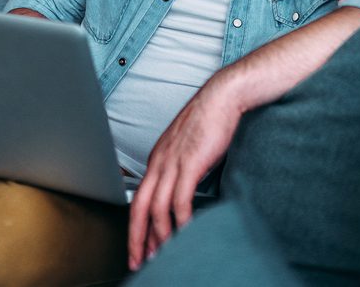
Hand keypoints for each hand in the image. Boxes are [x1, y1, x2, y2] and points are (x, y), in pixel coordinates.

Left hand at [127, 74, 241, 270]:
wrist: (222, 97)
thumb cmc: (210, 120)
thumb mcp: (190, 149)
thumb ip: (184, 171)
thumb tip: (187, 196)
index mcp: (158, 159)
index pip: (139, 199)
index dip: (137, 226)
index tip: (140, 247)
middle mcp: (159, 162)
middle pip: (139, 207)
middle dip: (137, 238)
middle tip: (138, 262)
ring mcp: (172, 162)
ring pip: (157, 208)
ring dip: (160, 236)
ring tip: (164, 256)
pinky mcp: (190, 163)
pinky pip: (180, 200)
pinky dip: (181, 221)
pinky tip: (185, 234)